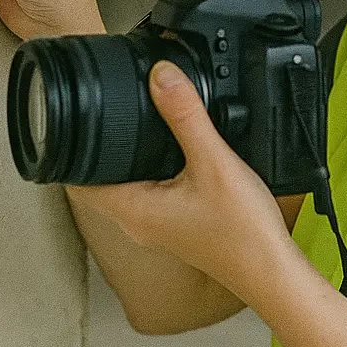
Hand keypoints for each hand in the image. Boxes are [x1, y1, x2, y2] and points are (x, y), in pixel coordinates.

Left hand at [77, 60, 298, 303]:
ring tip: (141, 123)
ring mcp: (158, 226)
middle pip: (101, 180)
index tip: (79, 118)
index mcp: (134, 210)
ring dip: (129, 158)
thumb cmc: (242, 231)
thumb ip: (186, 115)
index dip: (74, 148)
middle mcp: (139, 222)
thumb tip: (161, 76)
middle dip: (103, 145)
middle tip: (110, 110)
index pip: (79, 180)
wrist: (272, 270)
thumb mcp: (213, 161)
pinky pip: (152, 192)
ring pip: (128, 185)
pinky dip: (154, 169)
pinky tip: (175, 152)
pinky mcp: (177, 225)